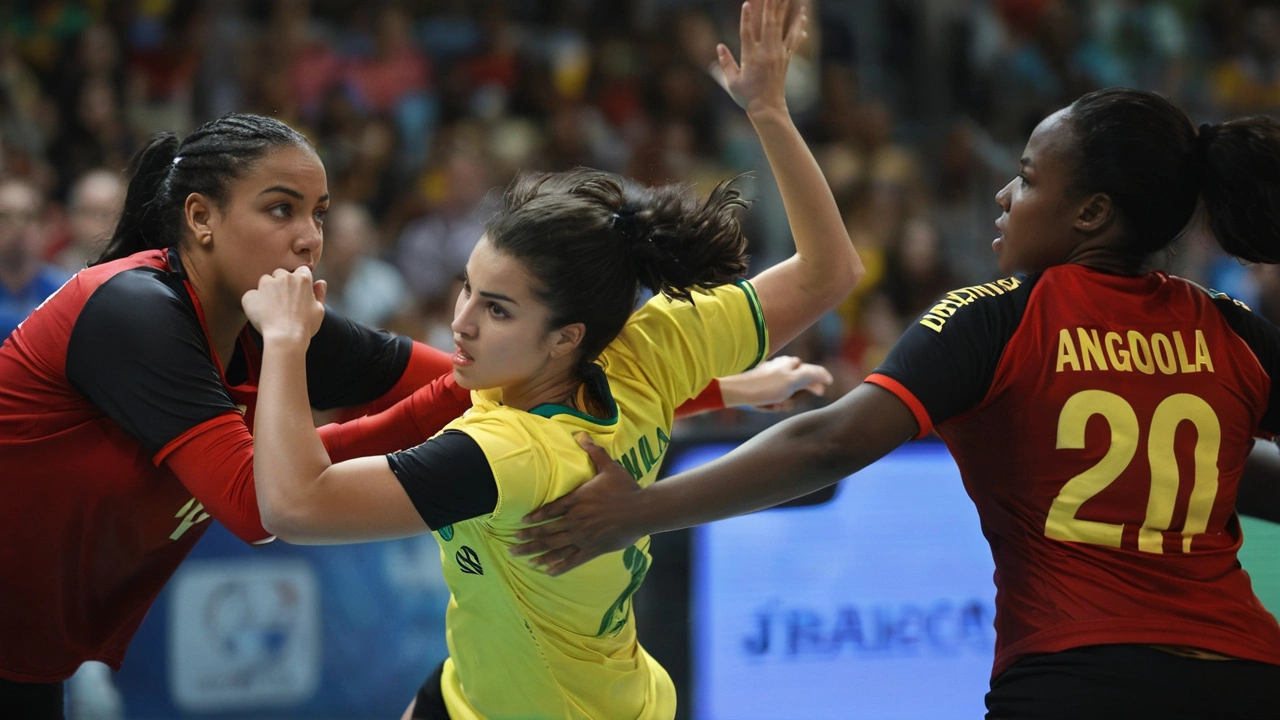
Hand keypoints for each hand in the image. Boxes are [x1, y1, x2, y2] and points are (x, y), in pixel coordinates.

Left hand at [242, 266, 326, 343]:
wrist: (285, 338)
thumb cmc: (305, 326)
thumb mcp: (319, 310)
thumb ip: (320, 293)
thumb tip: (321, 282)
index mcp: (302, 279)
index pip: (302, 270)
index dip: (300, 280)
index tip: (299, 290)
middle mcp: (284, 277)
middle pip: (281, 273)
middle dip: (282, 283)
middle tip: (284, 301)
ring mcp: (266, 285)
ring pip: (265, 281)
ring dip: (267, 290)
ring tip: (272, 308)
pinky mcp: (251, 295)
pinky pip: (251, 295)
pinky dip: (254, 302)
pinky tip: (261, 314)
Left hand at [510, 434, 646, 574]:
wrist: (643, 510)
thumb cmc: (626, 488)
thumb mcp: (609, 466)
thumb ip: (593, 452)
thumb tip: (581, 434)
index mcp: (577, 501)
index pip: (549, 511)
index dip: (533, 518)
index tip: (520, 523)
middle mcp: (576, 520)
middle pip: (546, 532)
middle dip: (526, 540)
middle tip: (510, 546)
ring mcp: (584, 536)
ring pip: (555, 547)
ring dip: (536, 553)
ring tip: (521, 557)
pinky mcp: (593, 549)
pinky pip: (572, 559)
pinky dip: (559, 566)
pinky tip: (547, 571)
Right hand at [717, 0, 807, 116]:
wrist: (768, 108)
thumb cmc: (747, 96)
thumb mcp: (731, 82)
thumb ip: (726, 63)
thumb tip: (720, 46)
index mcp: (751, 58)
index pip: (747, 34)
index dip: (746, 18)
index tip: (747, 3)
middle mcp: (766, 53)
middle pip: (768, 24)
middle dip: (771, 6)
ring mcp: (779, 54)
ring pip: (783, 27)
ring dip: (786, 10)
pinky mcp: (786, 58)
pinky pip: (793, 39)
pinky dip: (798, 26)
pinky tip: (803, 15)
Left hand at [719, 355, 830, 410]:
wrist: (736, 391)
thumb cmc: (765, 386)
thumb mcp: (794, 380)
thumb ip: (812, 376)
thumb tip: (826, 376)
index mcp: (790, 363)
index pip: (811, 372)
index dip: (817, 383)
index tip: (820, 393)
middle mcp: (781, 368)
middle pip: (797, 386)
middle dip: (794, 397)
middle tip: (785, 402)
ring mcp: (769, 377)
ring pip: (784, 395)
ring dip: (781, 403)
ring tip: (772, 405)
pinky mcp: (759, 387)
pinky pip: (771, 399)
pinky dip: (769, 404)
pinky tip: (764, 406)